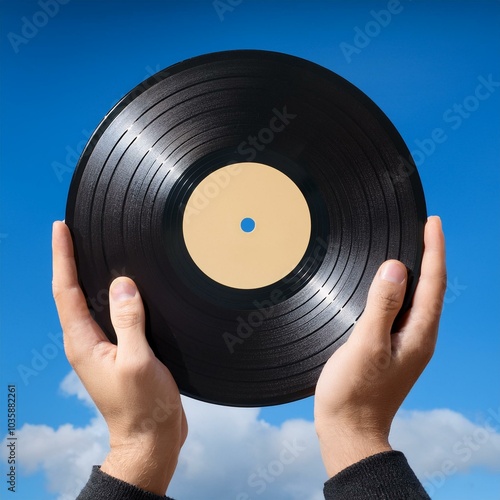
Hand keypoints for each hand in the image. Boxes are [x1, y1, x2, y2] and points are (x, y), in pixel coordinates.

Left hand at [52, 221, 186, 494]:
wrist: (150, 439)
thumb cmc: (142, 407)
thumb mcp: (137, 361)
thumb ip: (129, 321)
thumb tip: (122, 285)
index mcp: (83, 343)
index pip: (66, 291)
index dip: (63, 257)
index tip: (61, 229)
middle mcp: (87, 343)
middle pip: (73, 294)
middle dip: (71, 261)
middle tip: (75, 233)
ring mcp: (103, 348)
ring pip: (92, 304)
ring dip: (91, 277)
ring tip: (96, 251)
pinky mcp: (120, 352)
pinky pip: (113, 316)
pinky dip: (115, 296)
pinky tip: (126, 288)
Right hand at [314, 216, 445, 476]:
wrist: (349, 428)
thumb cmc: (354, 392)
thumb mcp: (366, 345)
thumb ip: (383, 306)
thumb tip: (396, 268)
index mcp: (419, 334)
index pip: (433, 282)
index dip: (434, 249)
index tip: (433, 222)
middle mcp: (419, 337)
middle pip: (431, 287)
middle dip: (431, 255)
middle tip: (426, 228)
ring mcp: (407, 343)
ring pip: (418, 297)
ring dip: (418, 270)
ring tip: (412, 247)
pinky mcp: (392, 347)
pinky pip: (403, 308)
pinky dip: (402, 288)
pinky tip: (391, 284)